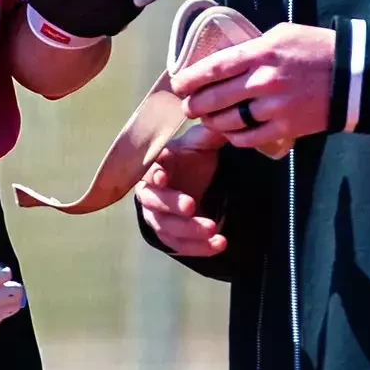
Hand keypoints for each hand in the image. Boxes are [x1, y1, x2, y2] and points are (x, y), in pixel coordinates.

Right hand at [135, 123, 229, 256]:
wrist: (191, 181)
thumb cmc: (191, 158)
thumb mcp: (200, 144)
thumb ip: (208, 135)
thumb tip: (221, 122)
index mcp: (156, 165)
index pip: (148, 168)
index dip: (154, 172)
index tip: (163, 176)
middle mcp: (150, 191)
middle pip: (153, 200)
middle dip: (170, 204)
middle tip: (191, 205)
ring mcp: (157, 215)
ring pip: (165, 226)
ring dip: (188, 230)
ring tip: (213, 230)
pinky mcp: (168, 235)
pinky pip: (179, 245)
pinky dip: (198, 247)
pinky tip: (219, 244)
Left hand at [171, 22, 336, 153]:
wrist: (354, 75)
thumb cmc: (317, 48)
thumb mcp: (282, 34)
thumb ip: (253, 48)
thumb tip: (226, 60)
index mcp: (261, 53)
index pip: (215, 67)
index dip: (191, 78)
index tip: (178, 84)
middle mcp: (264, 80)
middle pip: (216, 98)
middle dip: (195, 105)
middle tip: (187, 107)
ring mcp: (275, 106)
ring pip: (230, 120)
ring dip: (212, 122)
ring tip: (207, 119)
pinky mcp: (287, 127)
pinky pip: (250, 137)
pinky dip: (235, 137)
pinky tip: (231, 133)